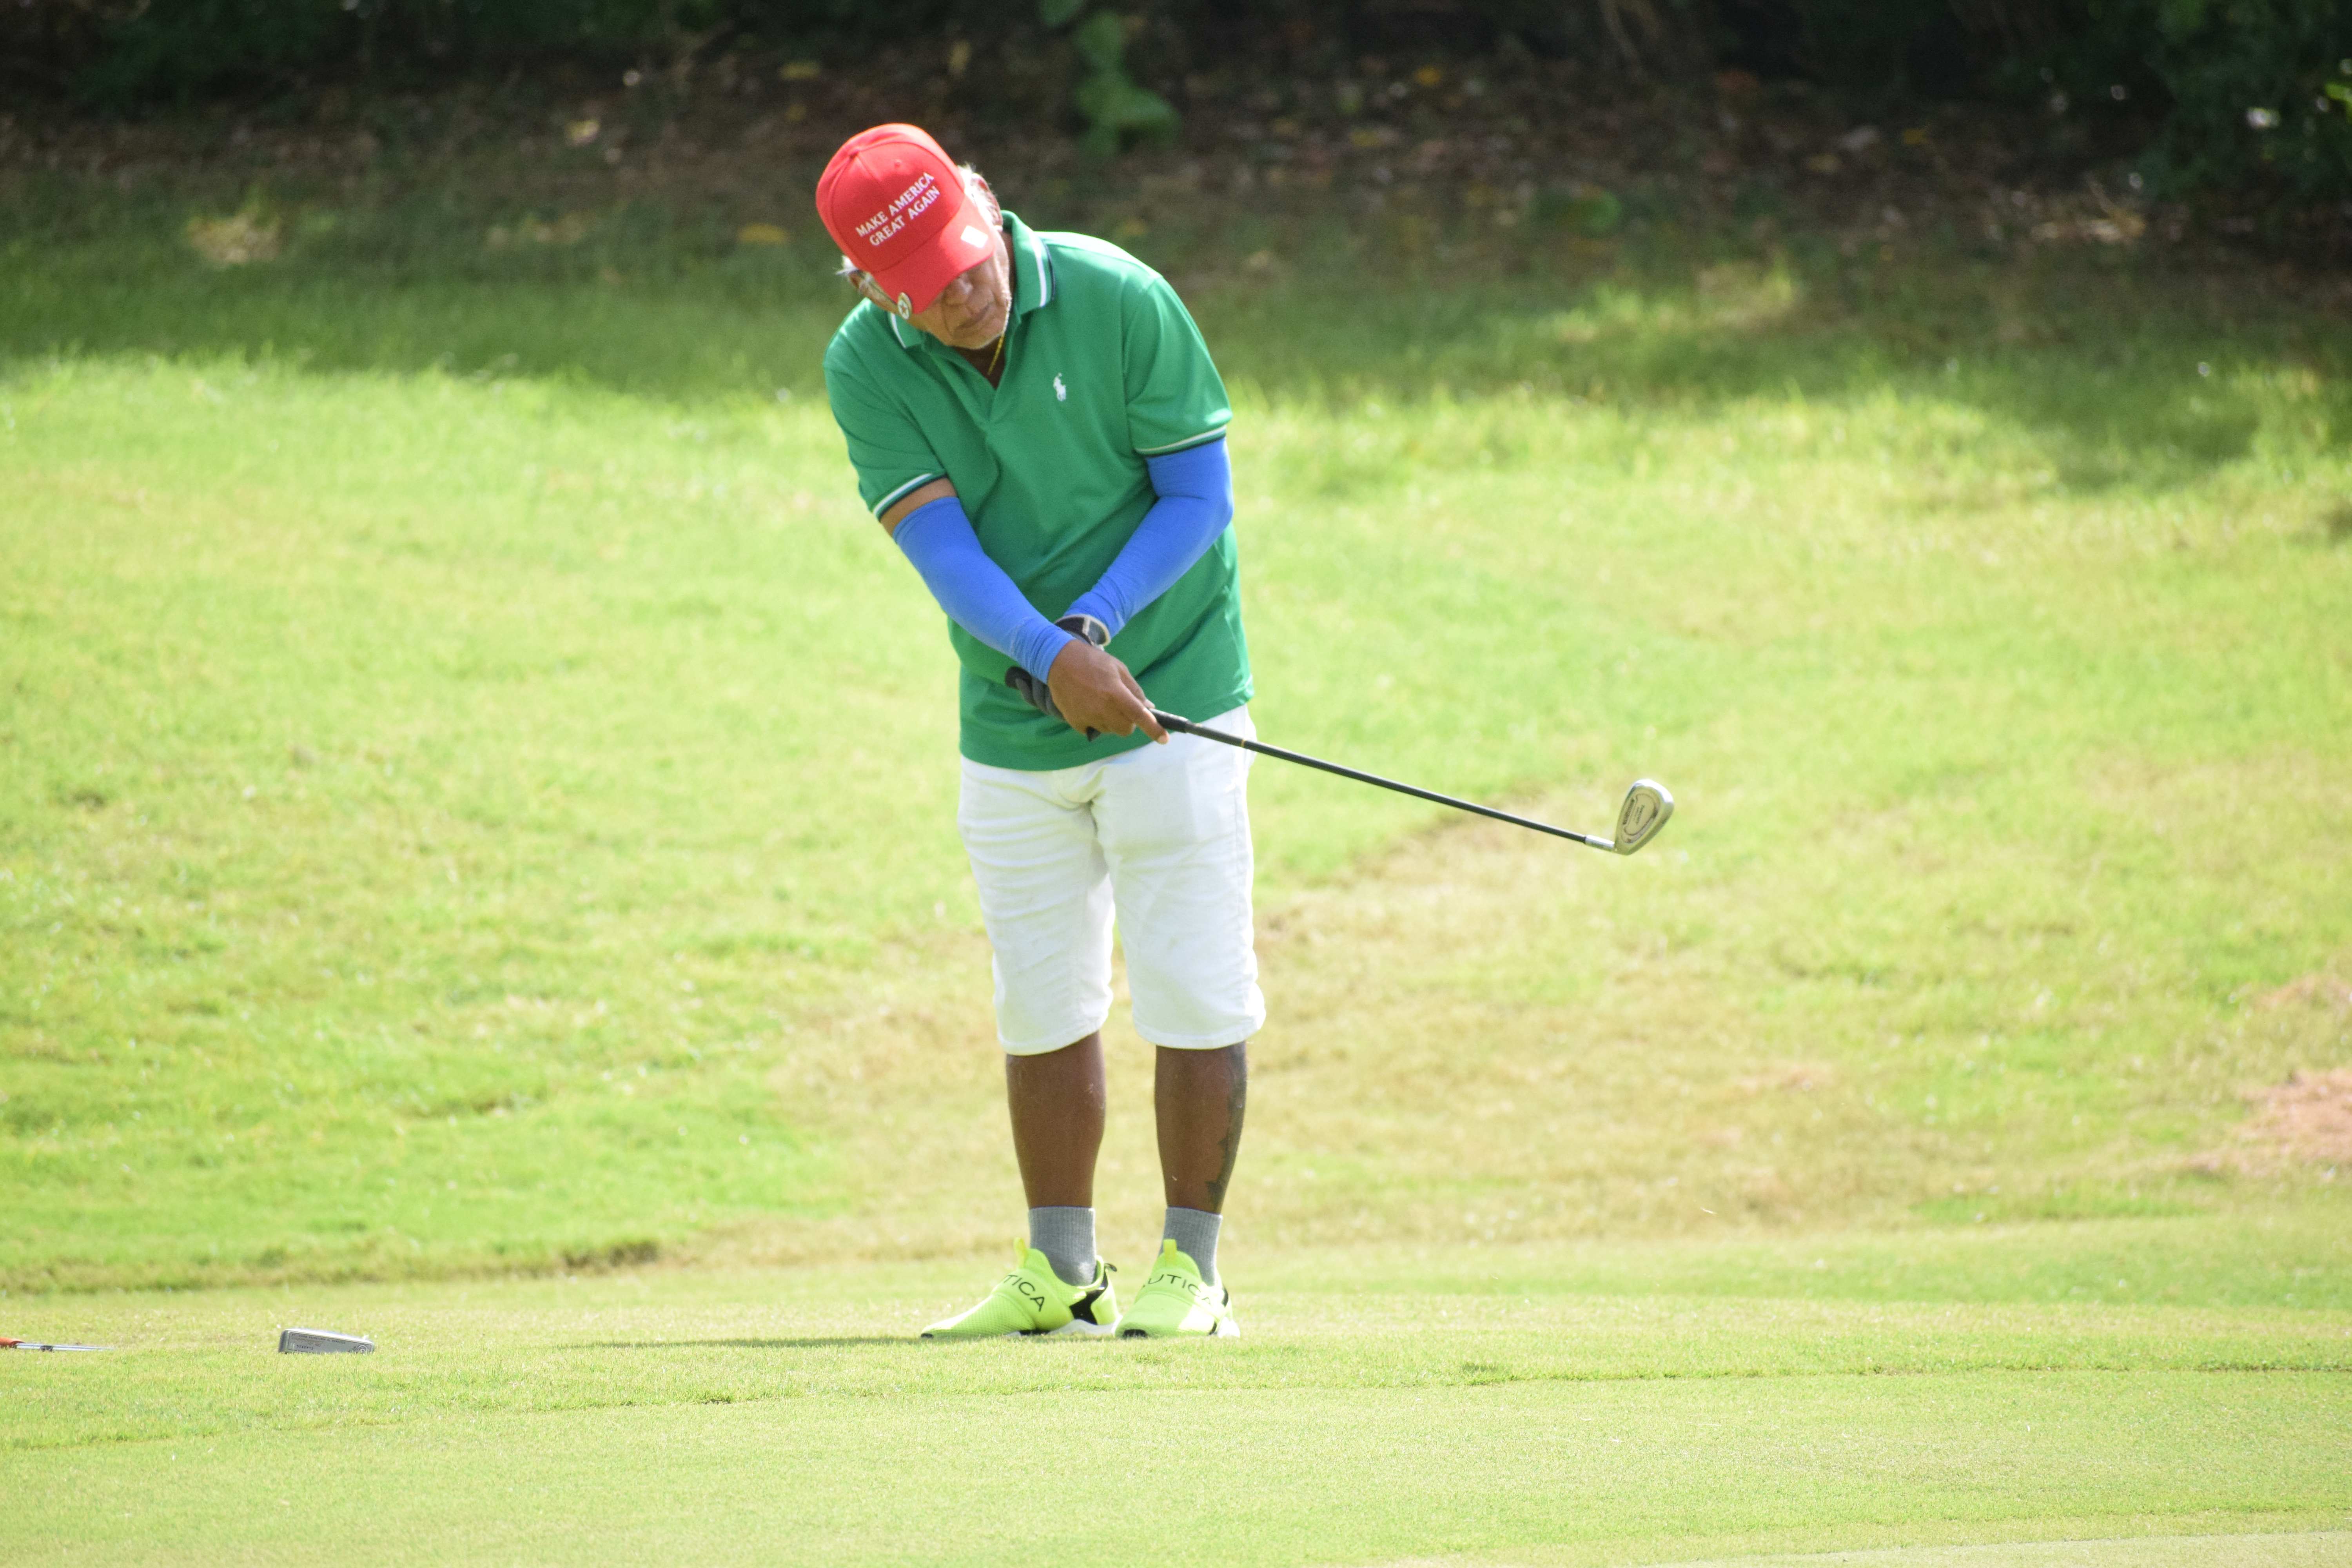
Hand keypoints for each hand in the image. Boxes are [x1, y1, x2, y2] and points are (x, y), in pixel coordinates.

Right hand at [1044, 638, 1166, 742]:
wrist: (1058, 661)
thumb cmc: (1093, 662)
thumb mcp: (1118, 669)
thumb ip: (1134, 690)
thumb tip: (1148, 707)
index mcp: (1116, 694)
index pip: (1139, 716)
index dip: (1154, 729)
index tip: (1164, 739)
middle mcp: (1102, 709)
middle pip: (1125, 730)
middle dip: (1129, 722)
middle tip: (1122, 707)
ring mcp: (1087, 717)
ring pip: (1109, 730)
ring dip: (1111, 721)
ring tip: (1101, 701)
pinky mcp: (1075, 722)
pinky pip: (1092, 729)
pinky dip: (1094, 721)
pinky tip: (1088, 705)